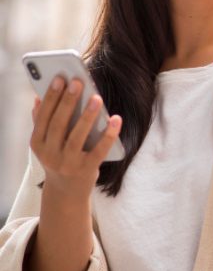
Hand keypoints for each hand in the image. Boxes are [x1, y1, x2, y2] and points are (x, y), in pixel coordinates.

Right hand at [30, 77, 121, 201]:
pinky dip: (109, 134)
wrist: (67, 191)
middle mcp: (50, 155)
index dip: (51, 97)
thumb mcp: (46, 142)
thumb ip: (42, 121)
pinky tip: (116, 118)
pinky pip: (99, 150)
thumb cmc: (59, 156)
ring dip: (87, 116)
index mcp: (37, 144)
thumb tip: (39, 97)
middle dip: (68, 102)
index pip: (43, 117)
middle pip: (58, 125)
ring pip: (77, 137)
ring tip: (96, 98)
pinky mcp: (86, 170)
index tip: (59, 78)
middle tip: (78, 82)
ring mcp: (68, 163)